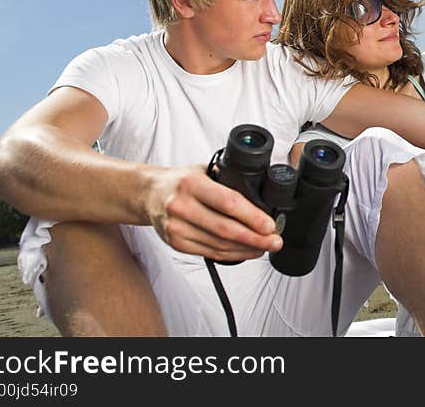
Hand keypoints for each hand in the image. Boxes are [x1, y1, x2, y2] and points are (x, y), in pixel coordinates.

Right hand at [145, 165, 282, 261]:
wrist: (149, 193)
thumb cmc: (181, 181)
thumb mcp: (203, 170)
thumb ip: (227, 180)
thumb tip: (260, 197)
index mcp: (191, 183)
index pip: (228, 202)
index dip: (253, 217)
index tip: (270, 225)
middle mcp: (181, 206)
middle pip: (226, 229)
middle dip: (256, 238)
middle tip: (275, 241)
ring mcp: (176, 227)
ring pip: (219, 245)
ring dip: (246, 249)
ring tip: (265, 247)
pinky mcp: (175, 243)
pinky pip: (209, 253)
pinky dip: (231, 255)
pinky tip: (245, 251)